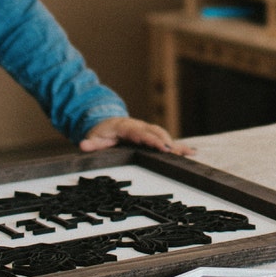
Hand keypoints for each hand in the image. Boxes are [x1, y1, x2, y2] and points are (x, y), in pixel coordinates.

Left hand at [78, 117, 193, 155]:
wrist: (106, 122)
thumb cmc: (102, 133)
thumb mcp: (94, 138)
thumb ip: (91, 143)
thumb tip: (83, 145)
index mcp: (127, 128)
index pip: (142, 134)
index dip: (152, 140)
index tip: (161, 147)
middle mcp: (140, 127)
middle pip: (156, 133)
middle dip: (167, 143)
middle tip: (176, 153)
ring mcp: (147, 131)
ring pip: (164, 136)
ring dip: (175, 144)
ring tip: (188, 154)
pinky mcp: (152, 137)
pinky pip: (166, 140)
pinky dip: (178, 146)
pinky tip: (192, 153)